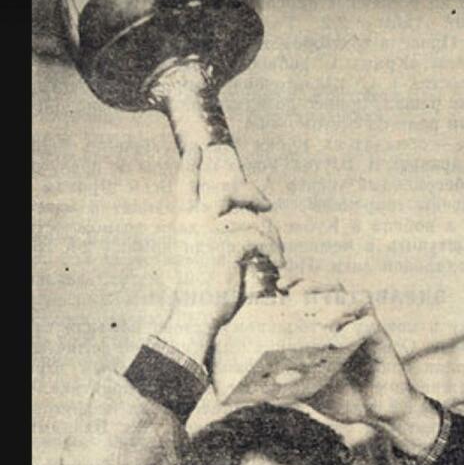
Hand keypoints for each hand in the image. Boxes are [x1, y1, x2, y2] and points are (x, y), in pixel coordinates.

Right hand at [155, 145, 284, 364]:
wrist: (195, 314)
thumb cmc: (202, 294)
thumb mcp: (205, 258)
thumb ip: (218, 237)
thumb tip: (248, 224)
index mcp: (185, 225)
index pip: (184, 188)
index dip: (190, 167)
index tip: (196, 150)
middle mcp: (194, 223)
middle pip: (226, 191)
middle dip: (250, 192)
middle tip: (267, 205)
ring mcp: (209, 232)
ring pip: (251, 218)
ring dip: (271, 236)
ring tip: (278, 255)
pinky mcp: (226, 245)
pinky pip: (260, 237)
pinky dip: (274, 250)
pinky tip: (278, 264)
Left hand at [288, 279, 441, 456]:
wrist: (379, 415)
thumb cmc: (346, 398)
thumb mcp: (311, 392)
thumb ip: (291, 386)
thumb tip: (260, 389)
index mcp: (328, 330)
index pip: (314, 295)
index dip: (297, 284)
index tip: (280, 286)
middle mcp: (347, 324)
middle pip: (332, 288)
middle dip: (312, 286)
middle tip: (294, 296)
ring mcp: (365, 331)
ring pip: (355, 298)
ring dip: (335, 303)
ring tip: (319, 319)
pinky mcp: (381, 342)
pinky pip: (370, 323)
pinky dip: (354, 328)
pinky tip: (339, 340)